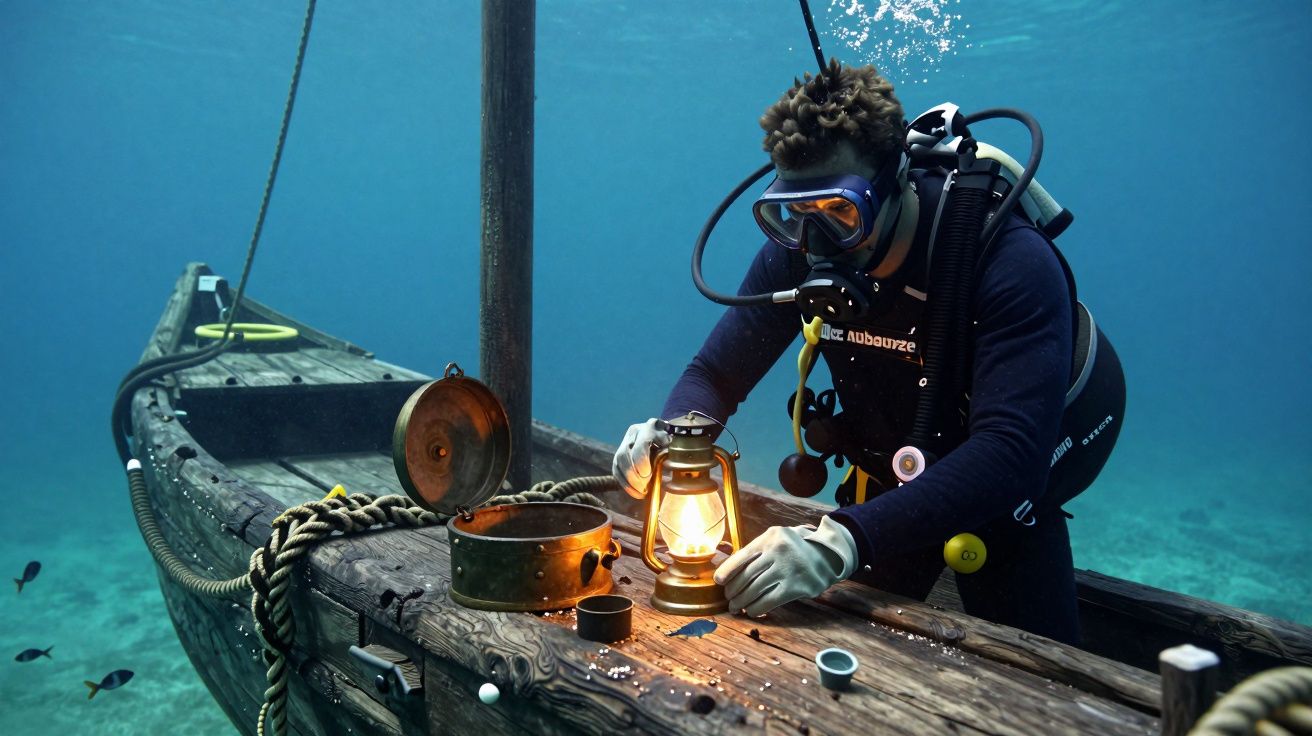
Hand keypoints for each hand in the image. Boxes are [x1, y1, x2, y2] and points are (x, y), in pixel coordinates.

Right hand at [611, 419, 669, 498]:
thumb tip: (666, 477)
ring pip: (618, 462)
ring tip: (642, 492)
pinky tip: (636, 492)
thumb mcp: (675, 451)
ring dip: (629, 481)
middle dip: (633, 475)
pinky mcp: (619, 455)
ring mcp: (625, 443)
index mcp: (651, 428)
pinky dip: (625, 484)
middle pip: (624, 454)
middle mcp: (635, 432)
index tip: (647, 475)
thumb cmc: (675, 448)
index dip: (641, 461)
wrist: (668, 442)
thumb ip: (670, 460)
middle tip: (645, 488)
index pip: (641, 444)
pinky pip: (616, 470)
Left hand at [713, 516, 856, 616]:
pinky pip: (770, 600)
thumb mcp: (778, 540)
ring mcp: (788, 568)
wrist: (829, 554)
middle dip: (733, 590)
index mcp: (770, 537)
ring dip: (742, 601)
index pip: (742, 556)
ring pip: (756, 589)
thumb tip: (729, 569)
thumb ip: (758, 551)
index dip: (727, 571)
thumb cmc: (796, 548)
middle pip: (747, 575)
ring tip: (736, 607)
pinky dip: (757, 607)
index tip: (718, 581)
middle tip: (728, 599)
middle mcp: (778, 551)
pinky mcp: (797, 586)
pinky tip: (751, 611)